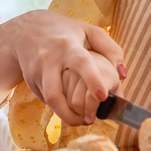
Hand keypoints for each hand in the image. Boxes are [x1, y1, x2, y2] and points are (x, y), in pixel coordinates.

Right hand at [9, 10, 125, 125]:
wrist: (28, 29)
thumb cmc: (67, 32)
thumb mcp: (90, 32)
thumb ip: (111, 50)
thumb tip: (123, 74)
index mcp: (68, 45)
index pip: (81, 63)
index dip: (93, 80)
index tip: (103, 96)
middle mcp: (49, 58)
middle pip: (55, 92)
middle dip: (71, 112)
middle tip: (88, 121)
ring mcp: (36, 71)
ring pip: (49, 100)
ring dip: (64, 114)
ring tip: (80, 120)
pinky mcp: (30, 80)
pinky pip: (45, 99)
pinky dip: (58, 105)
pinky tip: (67, 105)